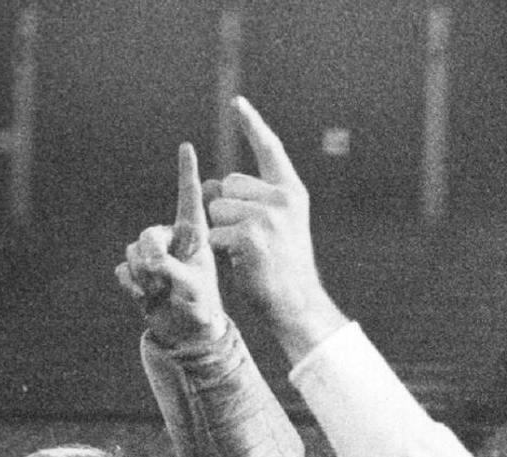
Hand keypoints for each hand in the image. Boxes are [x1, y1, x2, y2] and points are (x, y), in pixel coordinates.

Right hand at [116, 143, 226, 346]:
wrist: (187, 329)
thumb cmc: (200, 305)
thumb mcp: (192, 289)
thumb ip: (173, 270)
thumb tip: (151, 259)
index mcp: (193, 237)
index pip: (189, 200)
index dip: (187, 173)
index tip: (187, 147)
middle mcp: (172, 240)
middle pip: (149, 233)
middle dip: (150, 255)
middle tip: (162, 278)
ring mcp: (152, 254)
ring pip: (133, 251)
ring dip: (144, 275)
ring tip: (162, 291)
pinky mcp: (137, 270)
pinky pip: (123, 268)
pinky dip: (132, 283)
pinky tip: (144, 296)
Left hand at [205, 96, 345, 359]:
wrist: (296, 303)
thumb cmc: (280, 267)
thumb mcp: (272, 226)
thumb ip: (247, 201)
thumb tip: (210, 186)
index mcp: (292, 193)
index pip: (269, 150)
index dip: (252, 124)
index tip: (238, 103)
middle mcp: (283, 199)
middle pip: (228, 185)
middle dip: (226, 209)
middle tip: (250, 239)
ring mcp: (268, 217)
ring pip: (217, 208)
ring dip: (221, 231)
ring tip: (246, 252)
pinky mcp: (251, 236)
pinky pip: (216, 232)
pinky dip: (221, 249)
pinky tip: (242, 262)